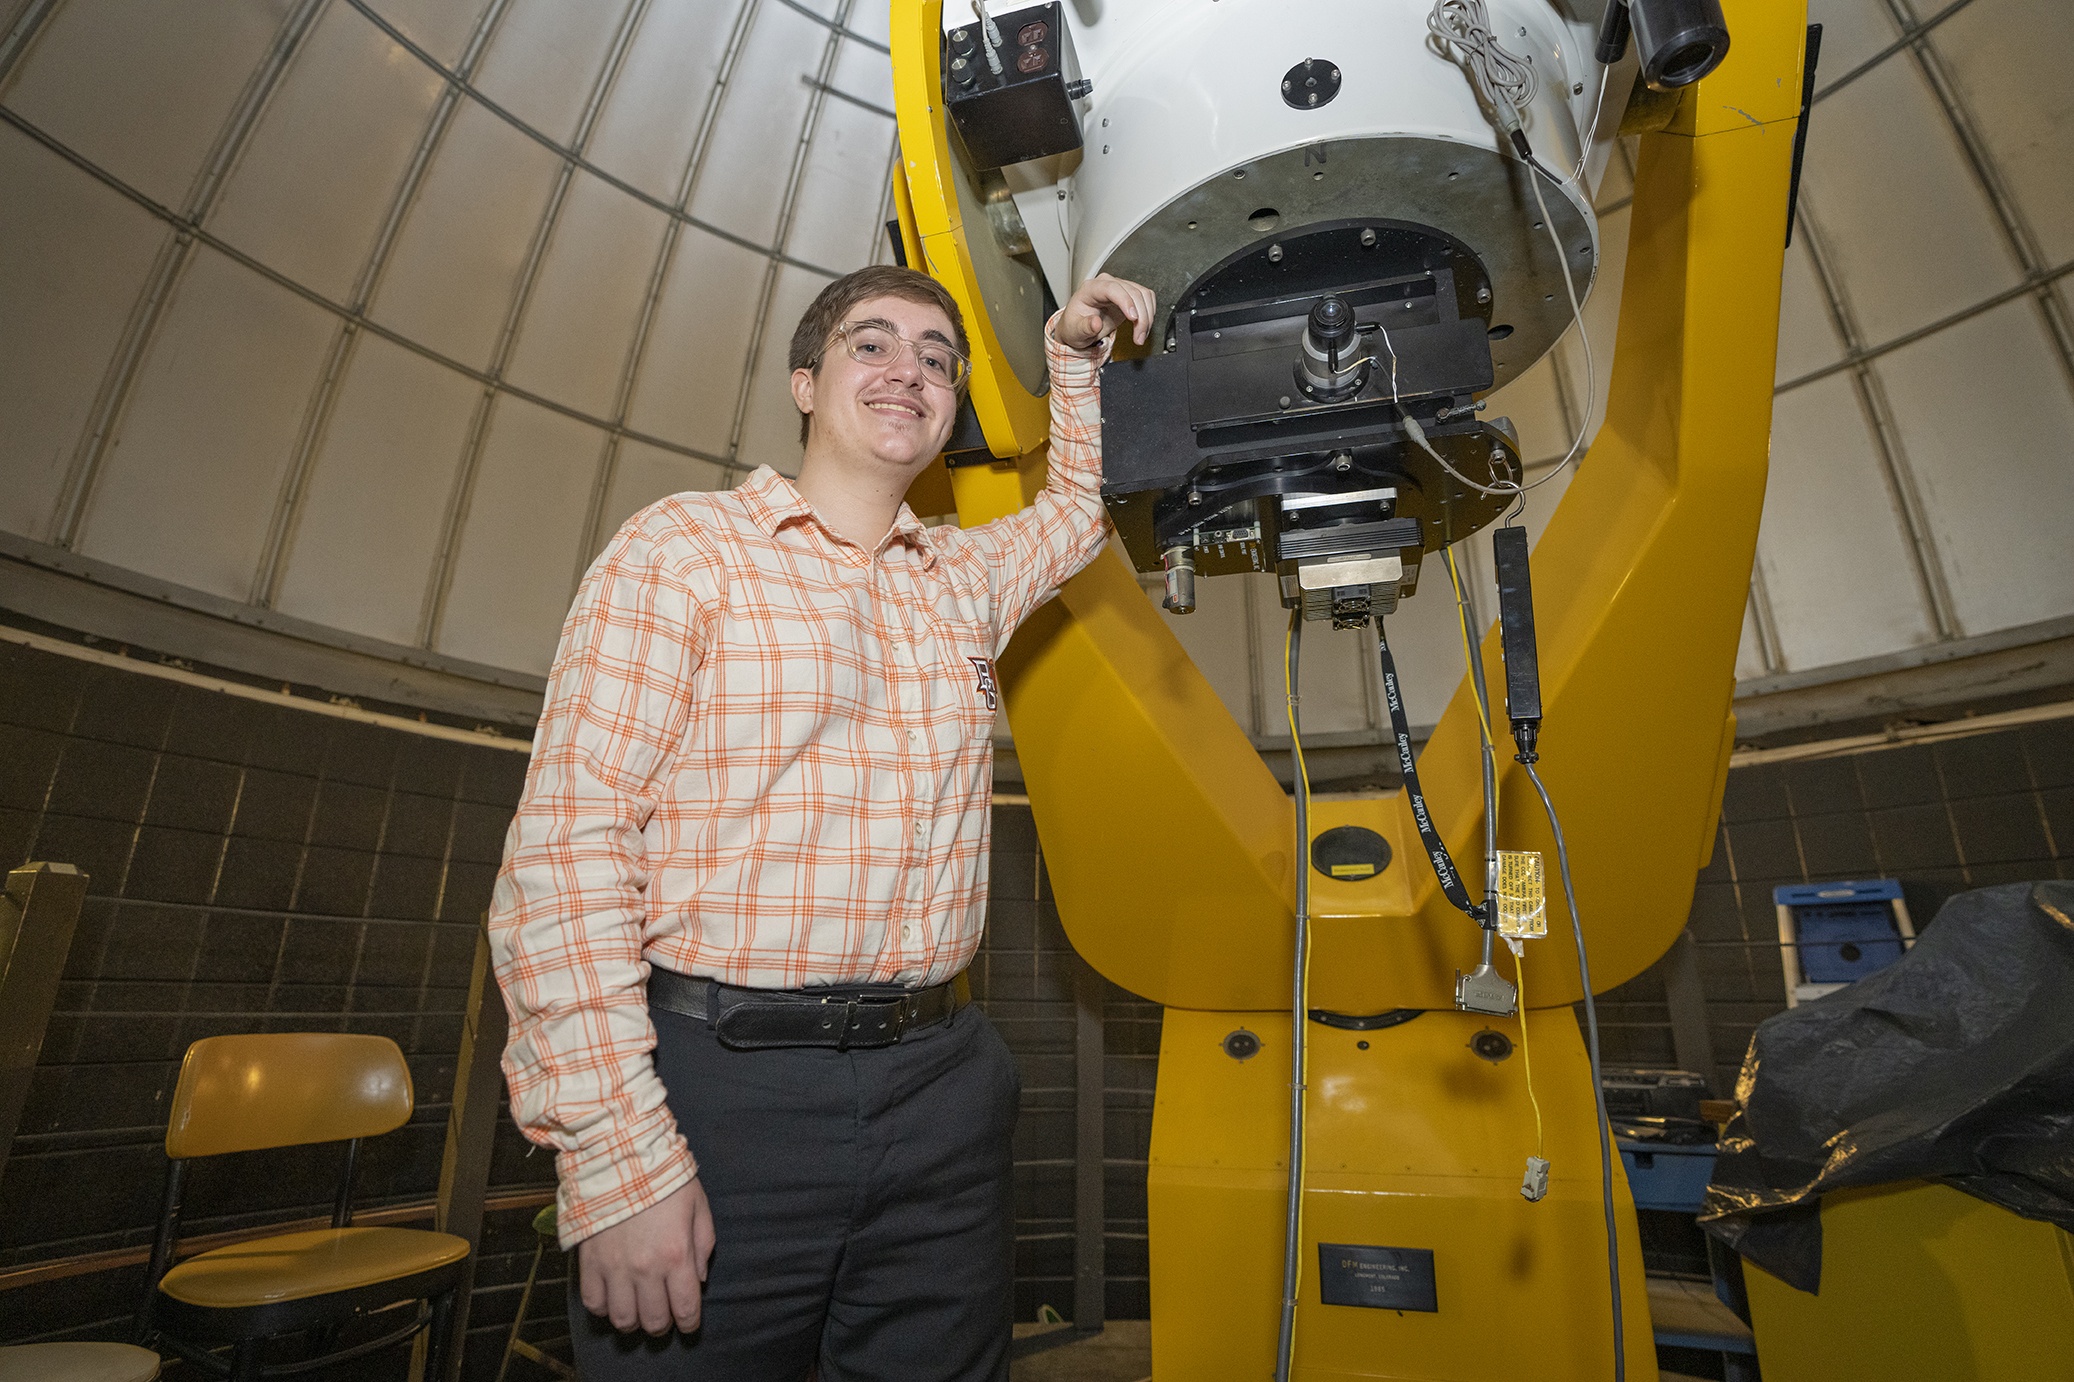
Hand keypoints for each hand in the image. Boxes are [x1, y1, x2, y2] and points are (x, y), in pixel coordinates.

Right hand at [578, 1177, 717, 1334]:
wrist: (619, 1155)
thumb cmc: (664, 1177)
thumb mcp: (698, 1205)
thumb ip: (703, 1245)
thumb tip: (698, 1279)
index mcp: (676, 1255)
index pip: (686, 1309)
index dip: (689, 1323)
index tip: (688, 1323)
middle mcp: (645, 1269)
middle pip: (653, 1321)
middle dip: (662, 1325)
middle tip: (663, 1314)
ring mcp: (614, 1268)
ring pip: (622, 1319)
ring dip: (633, 1321)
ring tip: (637, 1309)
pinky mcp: (589, 1262)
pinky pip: (593, 1302)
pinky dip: (604, 1308)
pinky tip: (613, 1298)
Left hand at [1058, 273, 1156, 350]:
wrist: (1079, 328)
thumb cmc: (1075, 326)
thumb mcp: (1075, 331)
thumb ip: (1084, 327)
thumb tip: (1095, 323)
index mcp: (1091, 288)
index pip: (1112, 288)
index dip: (1125, 301)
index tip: (1133, 318)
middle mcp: (1107, 284)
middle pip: (1132, 292)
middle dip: (1140, 316)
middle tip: (1138, 337)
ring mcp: (1120, 288)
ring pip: (1143, 295)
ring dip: (1147, 316)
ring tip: (1141, 335)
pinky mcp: (1129, 295)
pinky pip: (1146, 298)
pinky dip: (1149, 314)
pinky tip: (1143, 327)